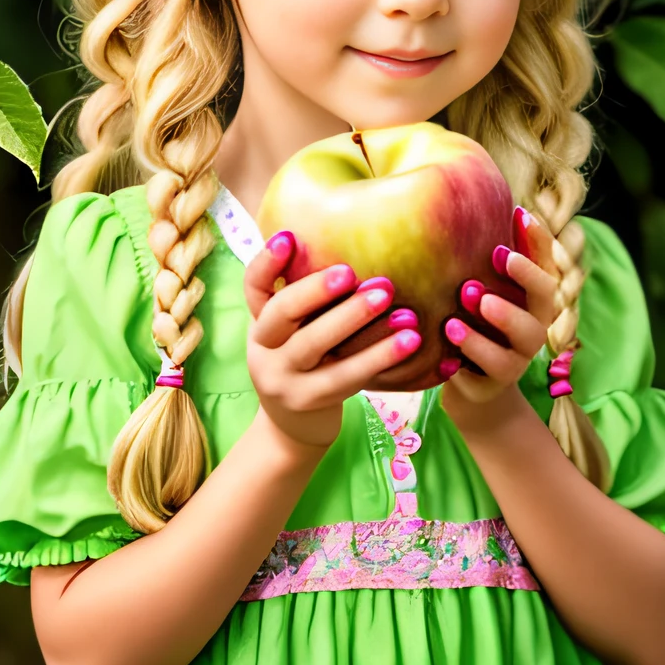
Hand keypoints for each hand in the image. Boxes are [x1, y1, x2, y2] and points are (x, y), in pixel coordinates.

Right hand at [244, 230, 423, 452]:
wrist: (294, 427)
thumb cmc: (308, 364)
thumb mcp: (297, 333)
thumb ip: (312, 302)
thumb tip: (358, 249)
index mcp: (260, 322)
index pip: (254, 287)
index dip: (267, 262)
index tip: (289, 236)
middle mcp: (263, 348)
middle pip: (282, 313)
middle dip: (316, 290)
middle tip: (353, 272)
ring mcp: (282, 378)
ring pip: (315, 344)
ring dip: (356, 320)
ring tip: (395, 303)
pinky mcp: (309, 400)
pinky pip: (346, 375)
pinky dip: (380, 356)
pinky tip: (410, 341)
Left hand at [441, 205, 553, 405]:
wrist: (469, 389)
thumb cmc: (469, 328)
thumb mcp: (473, 294)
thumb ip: (477, 262)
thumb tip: (465, 205)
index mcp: (531, 297)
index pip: (544, 261)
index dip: (537, 238)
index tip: (519, 213)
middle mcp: (534, 322)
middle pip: (545, 294)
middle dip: (525, 272)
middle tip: (499, 254)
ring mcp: (521, 353)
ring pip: (526, 332)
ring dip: (501, 312)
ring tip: (471, 295)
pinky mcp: (501, 379)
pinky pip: (495, 363)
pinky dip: (474, 344)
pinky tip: (450, 328)